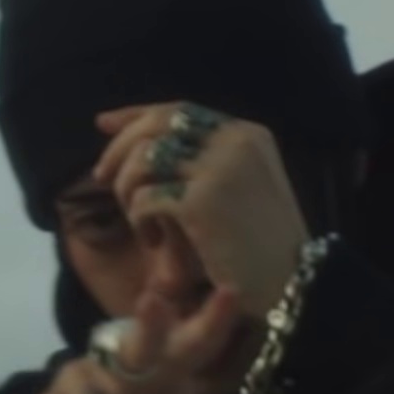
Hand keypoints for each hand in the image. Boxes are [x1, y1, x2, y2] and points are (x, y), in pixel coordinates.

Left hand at [91, 102, 309, 352]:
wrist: (291, 283)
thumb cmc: (262, 244)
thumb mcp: (244, 186)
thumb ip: (205, 158)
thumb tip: (142, 135)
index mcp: (247, 133)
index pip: (179, 110)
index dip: (136, 114)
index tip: (103, 123)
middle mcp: (234, 141)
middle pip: (155, 125)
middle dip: (118, 148)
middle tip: (102, 178)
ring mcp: (219, 168)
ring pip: (143, 159)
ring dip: (128, 191)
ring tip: (143, 222)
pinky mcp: (201, 201)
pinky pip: (144, 198)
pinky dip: (139, 220)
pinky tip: (155, 240)